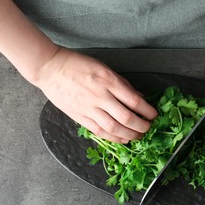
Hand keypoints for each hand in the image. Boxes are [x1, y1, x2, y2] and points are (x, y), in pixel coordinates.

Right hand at [36, 47, 157, 142]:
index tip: (154, 115)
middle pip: (126, 118)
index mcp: (109, 81)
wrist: (51, 69)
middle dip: (142, 126)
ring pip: (114, 128)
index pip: (134, 101)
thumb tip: (139, 97)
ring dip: (130, 135)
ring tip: (138, 136)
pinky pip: (99, 131)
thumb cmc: (78, 65)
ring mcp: (89, 108)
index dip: (148, 111)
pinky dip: (114, 138)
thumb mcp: (105, 68)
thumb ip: (122, 84)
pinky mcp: (80, 117)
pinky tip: (123, 139)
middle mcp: (100, 96)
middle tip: (149, 128)